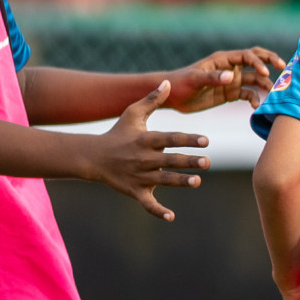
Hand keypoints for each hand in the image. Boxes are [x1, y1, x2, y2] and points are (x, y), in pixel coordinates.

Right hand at [87, 80, 209, 221]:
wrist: (92, 157)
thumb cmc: (117, 133)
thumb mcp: (132, 113)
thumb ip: (152, 99)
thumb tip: (168, 82)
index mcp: (146, 140)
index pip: (170, 139)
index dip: (188, 139)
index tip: (206, 140)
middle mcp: (144, 159)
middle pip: (170, 161)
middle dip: (188, 162)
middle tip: (207, 162)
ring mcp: (139, 176)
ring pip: (163, 181)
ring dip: (180, 182)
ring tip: (197, 181)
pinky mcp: (134, 191)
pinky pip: (147, 203)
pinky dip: (157, 211)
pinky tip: (171, 217)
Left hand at [166, 47, 285, 111]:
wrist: (172, 97)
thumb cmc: (180, 83)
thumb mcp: (195, 80)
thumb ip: (213, 78)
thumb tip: (232, 76)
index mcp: (223, 60)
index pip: (247, 56)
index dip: (259, 62)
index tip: (266, 73)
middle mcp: (231, 68)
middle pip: (256, 60)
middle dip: (270, 62)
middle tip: (284, 68)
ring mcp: (232, 81)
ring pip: (255, 79)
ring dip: (265, 85)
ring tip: (273, 94)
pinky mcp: (231, 93)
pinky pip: (248, 94)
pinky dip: (255, 99)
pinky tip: (256, 107)